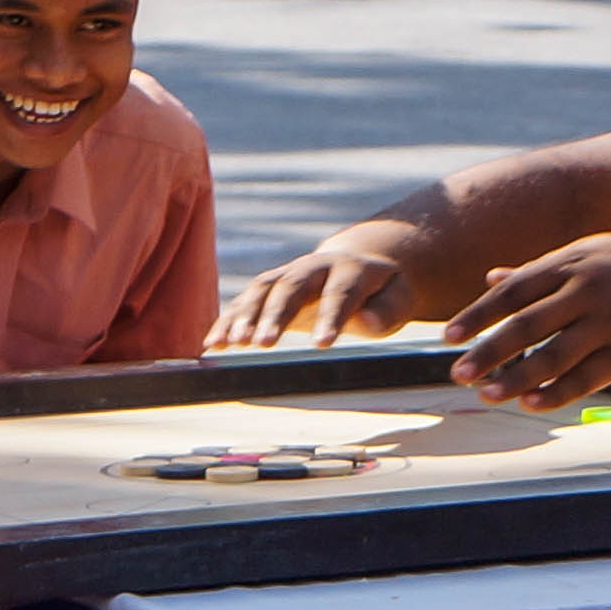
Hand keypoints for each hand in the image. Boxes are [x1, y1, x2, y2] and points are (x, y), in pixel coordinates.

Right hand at [214, 232, 422, 349]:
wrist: (358, 264)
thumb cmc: (382, 291)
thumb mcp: (398, 298)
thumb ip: (387, 311)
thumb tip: (368, 323)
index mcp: (349, 269)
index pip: (339, 293)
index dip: (330, 317)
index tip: (322, 345)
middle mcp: (313, 267)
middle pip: (291, 287)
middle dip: (274, 315)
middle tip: (262, 344)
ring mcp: (288, 274)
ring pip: (261, 290)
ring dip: (243, 316)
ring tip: (230, 344)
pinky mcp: (269, 288)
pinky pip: (244, 301)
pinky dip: (227, 320)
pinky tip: (212, 343)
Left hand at [445, 233, 610, 409]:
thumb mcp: (592, 255)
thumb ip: (541, 271)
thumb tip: (491, 276)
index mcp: (573, 261)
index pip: (514, 290)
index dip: (479, 314)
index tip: (450, 336)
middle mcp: (588, 289)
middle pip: (526, 324)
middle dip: (488, 351)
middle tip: (457, 372)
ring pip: (553, 356)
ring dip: (516, 378)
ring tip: (488, 395)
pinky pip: (587, 378)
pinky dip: (557, 393)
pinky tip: (532, 404)